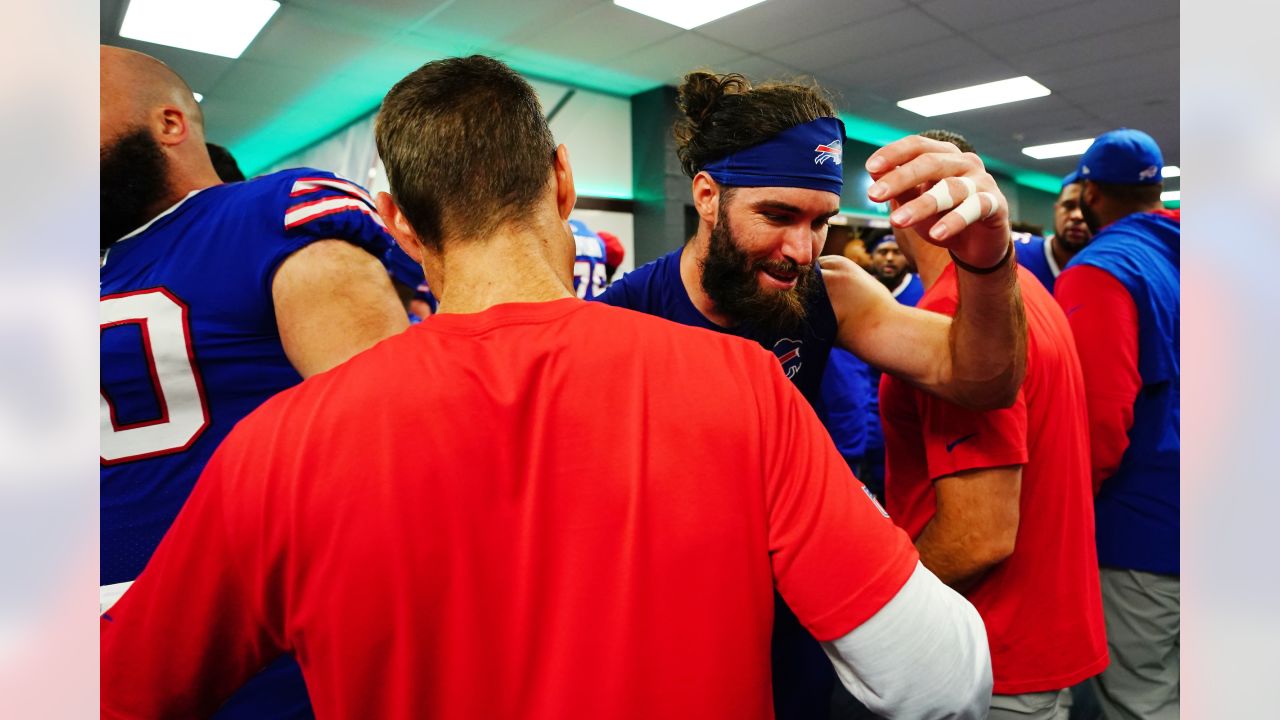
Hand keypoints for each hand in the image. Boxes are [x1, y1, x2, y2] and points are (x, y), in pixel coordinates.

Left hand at [865, 135, 1009, 268]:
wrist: (978, 243)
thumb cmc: (943, 216)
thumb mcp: (915, 203)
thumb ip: (899, 188)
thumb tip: (874, 171)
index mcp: (943, 155)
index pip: (917, 145)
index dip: (893, 153)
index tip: (870, 168)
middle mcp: (964, 163)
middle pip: (930, 163)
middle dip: (900, 178)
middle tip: (873, 195)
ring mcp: (982, 181)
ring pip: (950, 188)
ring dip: (921, 205)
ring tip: (897, 221)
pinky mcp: (995, 204)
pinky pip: (974, 209)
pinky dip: (954, 221)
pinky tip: (936, 235)